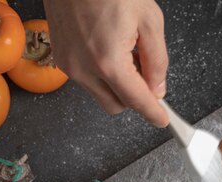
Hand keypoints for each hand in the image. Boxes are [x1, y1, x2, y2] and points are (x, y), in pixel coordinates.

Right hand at [43, 0, 168, 126]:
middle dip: (133, 96)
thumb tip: (157, 88)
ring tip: (123, 50)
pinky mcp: (60, 58)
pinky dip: (101, 73)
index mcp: (108, 61)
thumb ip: (157, 61)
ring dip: (116, 84)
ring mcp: (68, 65)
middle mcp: (84, 68)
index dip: (153, 112)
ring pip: (100, 94)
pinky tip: (107, 48)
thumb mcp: (149, 21)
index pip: (136, 101)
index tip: (161, 119)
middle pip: (116, 105)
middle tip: (145, 72)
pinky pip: (86, 80)